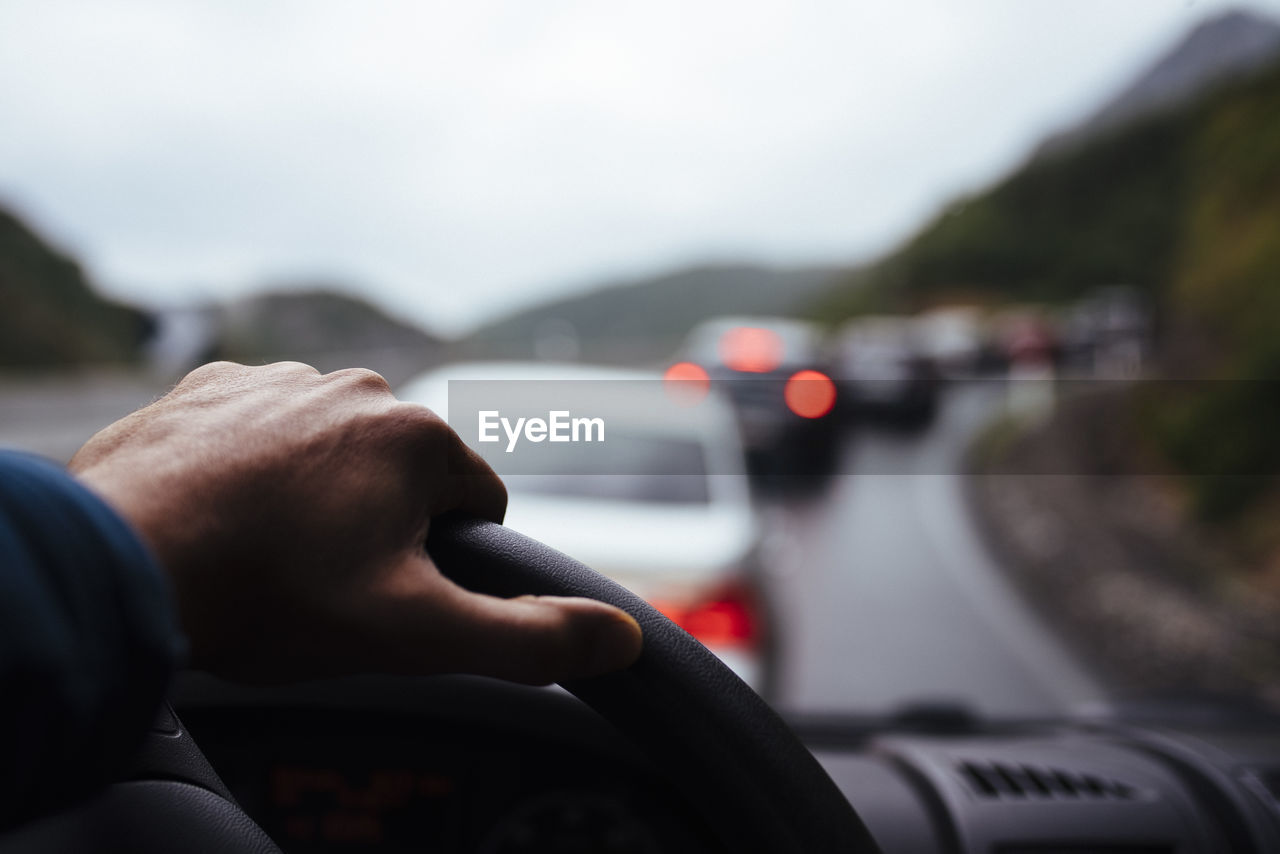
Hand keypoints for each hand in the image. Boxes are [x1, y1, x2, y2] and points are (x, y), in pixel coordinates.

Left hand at [69, 361, 641, 683]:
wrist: (124, 562)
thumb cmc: (273, 594)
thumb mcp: (416, 634)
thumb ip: (527, 638)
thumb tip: (619, 635)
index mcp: (418, 438)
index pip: (476, 505)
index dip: (446, 561)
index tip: (393, 591)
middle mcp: (356, 387)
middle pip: (403, 474)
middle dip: (382, 524)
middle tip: (325, 580)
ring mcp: (276, 379)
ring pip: (332, 449)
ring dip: (319, 492)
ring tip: (269, 550)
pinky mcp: (209, 385)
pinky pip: (260, 429)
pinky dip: (254, 466)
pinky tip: (225, 512)